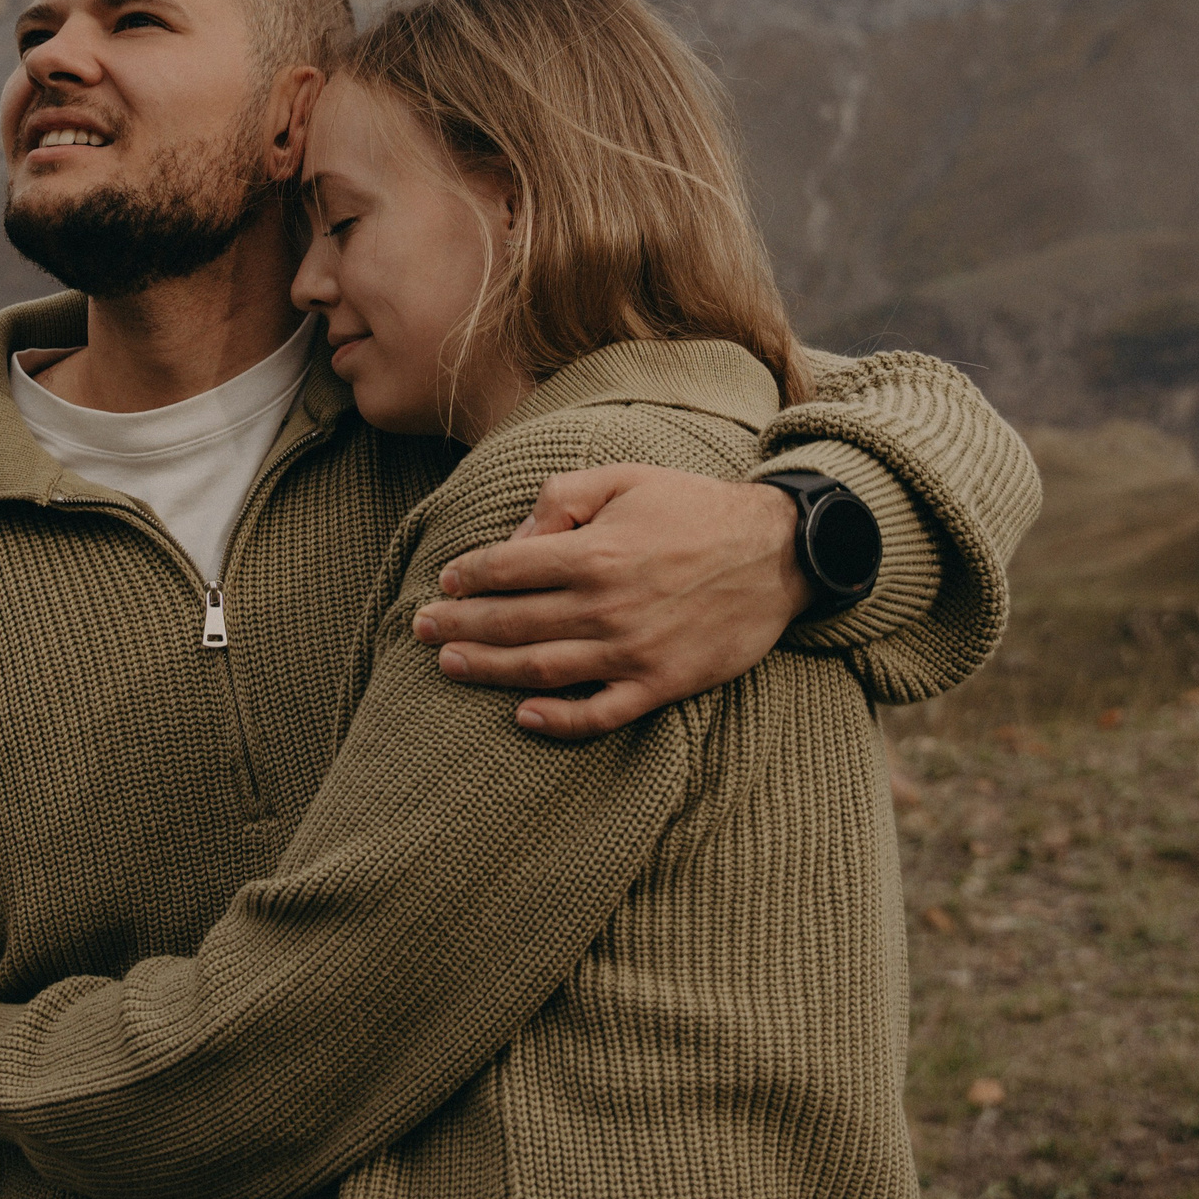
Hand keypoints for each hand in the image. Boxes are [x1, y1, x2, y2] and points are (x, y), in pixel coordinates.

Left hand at [414, 464, 809, 739]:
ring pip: (542, 669)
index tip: (444, 582)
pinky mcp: (661, 683)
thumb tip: (517, 535)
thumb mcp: (627, 478)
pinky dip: (559, 720)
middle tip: (420, 629)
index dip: (468, 576)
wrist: (778, 553)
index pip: (507, 568)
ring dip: (488, 669)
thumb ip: (564, 498)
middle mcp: (605, 606)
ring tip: (449, 664)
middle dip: (458, 625)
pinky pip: (601, 712)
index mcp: (594, 552)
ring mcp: (632, 651)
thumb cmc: (696, 508)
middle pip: (512, 622)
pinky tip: (523, 716)